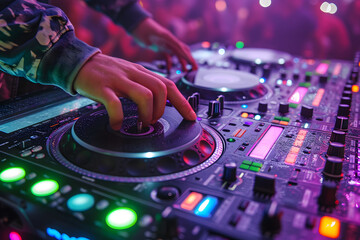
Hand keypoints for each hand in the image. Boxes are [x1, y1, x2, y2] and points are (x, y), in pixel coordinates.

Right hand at [74, 53, 196, 129]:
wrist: (79, 62)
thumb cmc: (107, 74)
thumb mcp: (130, 76)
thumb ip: (144, 87)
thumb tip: (160, 106)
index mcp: (142, 73)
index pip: (169, 85)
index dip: (183, 102)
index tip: (192, 117)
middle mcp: (134, 74)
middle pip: (162, 89)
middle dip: (162, 109)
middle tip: (153, 121)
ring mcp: (118, 80)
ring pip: (145, 95)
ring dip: (147, 114)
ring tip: (141, 124)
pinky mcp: (102, 87)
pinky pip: (115, 104)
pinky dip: (118, 118)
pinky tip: (116, 124)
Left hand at [132, 18, 197, 70]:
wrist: (137, 26)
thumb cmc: (147, 28)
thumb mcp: (158, 33)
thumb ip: (168, 39)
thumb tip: (177, 44)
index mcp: (171, 38)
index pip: (183, 49)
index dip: (188, 58)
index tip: (194, 65)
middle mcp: (170, 42)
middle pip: (183, 52)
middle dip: (189, 60)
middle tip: (195, 68)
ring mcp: (165, 45)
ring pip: (177, 55)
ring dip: (182, 63)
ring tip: (185, 71)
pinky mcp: (160, 48)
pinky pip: (167, 57)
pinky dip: (170, 63)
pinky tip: (169, 69)